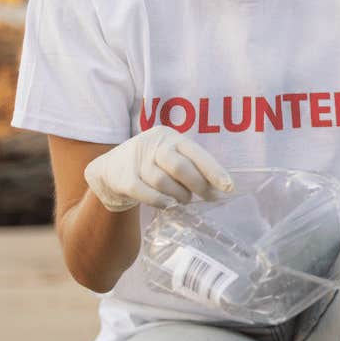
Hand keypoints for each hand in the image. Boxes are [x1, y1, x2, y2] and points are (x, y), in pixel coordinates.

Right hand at [84, 127, 232, 212]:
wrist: (110, 169)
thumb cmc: (151, 165)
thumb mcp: (170, 157)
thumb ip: (192, 167)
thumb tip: (219, 188)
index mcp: (170, 137)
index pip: (195, 152)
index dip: (213, 170)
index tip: (229, 187)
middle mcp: (153, 144)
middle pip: (180, 166)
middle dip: (198, 186)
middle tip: (207, 197)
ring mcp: (136, 160)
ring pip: (163, 182)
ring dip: (179, 195)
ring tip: (183, 199)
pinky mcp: (123, 178)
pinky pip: (147, 193)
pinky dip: (161, 201)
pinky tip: (167, 204)